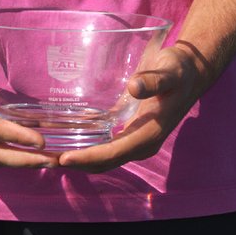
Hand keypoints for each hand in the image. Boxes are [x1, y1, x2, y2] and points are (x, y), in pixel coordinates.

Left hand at [56, 42, 210, 173]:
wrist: (190, 72)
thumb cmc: (179, 71)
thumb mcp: (169, 72)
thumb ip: (153, 81)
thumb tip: (133, 88)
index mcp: (148, 135)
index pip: (113, 153)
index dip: (88, 157)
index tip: (64, 158)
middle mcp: (140, 143)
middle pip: (103, 161)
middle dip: (76, 163)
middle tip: (45, 160)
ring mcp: (134, 138)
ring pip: (102, 156)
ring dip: (78, 157)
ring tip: (48, 153)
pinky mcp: (129, 129)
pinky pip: (105, 143)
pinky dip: (85, 144)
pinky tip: (65, 135)